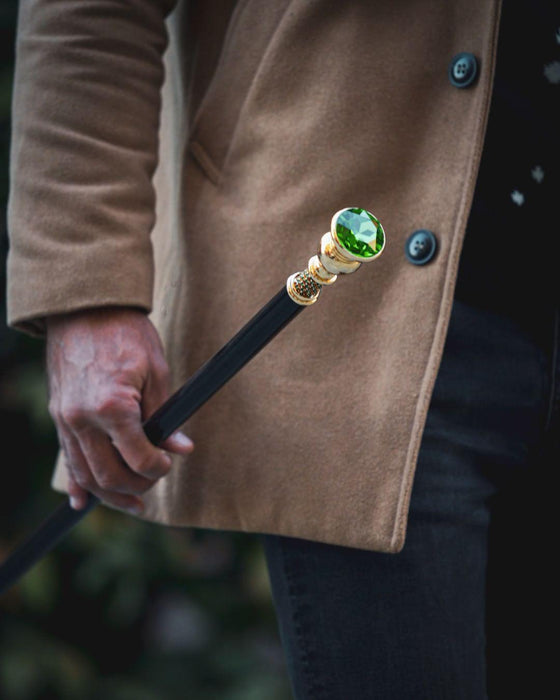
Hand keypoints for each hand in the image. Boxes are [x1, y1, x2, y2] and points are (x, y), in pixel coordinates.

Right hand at [46, 307, 193, 513]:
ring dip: (109, 493)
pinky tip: (82, 502)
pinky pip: (67, 458)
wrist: (85, 309)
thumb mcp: (157, 371)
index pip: (138, 458)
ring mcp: (65, 419)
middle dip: (135, 487)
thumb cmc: (126, 334)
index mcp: (112, 406)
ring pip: (85, 474)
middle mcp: (83, 418)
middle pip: (109, 474)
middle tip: (152, 485)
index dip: (158, 468)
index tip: (168, 464)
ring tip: (132, 503)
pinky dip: (77, 482)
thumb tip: (181, 448)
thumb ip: (165, 416)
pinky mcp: (58, 415)